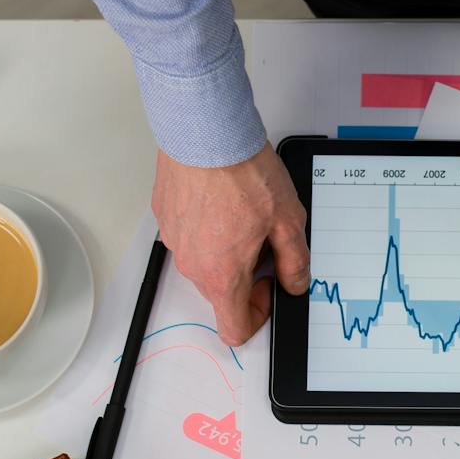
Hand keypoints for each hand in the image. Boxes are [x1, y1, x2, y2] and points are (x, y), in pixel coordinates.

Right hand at [151, 142, 309, 345]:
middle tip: (264, 239)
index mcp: (221, 274)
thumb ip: (295, 261)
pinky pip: (189, 236)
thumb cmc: (243, 172)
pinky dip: (207, 228)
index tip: (270, 286)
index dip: (258, 315)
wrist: (206, 131)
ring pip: (204, 262)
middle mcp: (191, 264)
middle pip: (220, 292)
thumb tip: (295, 282)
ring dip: (226, 251)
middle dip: (246, 275)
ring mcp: (174, 240)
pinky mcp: (165, 217)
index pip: (234, 328)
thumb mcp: (287, 220)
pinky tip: (223, 199)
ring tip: (244, 213)